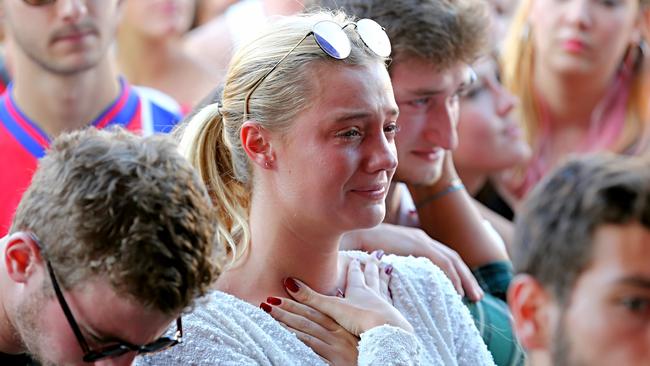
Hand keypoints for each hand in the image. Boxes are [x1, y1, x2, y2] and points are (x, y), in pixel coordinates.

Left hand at [261, 296, 358, 364]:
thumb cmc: (361, 359)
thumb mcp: (348, 342)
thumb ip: (334, 331)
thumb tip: (317, 318)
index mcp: (342, 329)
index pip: (314, 312)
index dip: (296, 303)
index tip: (278, 295)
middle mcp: (339, 336)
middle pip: (308, 319)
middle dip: (286, 309)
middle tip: (267, 302)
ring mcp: (336, 349)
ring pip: (306, 331)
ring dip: (285, 322)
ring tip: (268, 314)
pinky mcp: (334, 363)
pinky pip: (310, 350)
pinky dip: (296, 341)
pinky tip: (282, 337)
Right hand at [279, 255, 412, 336]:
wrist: (386, 330)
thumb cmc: (361, 317)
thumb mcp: (332, 306)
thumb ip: (311, 297)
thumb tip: (288, 281)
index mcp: (358, 289)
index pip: (355, 274)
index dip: (354, 266)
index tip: (356, 257)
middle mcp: (372, 294)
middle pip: (371, 276)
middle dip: (371, 266)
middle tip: (376, 255)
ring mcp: (384, 305)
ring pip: (383, 286)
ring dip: (384, 276)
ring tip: (388, 268)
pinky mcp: (392, 317)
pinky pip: (391, 302)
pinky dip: (391, 295)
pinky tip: (393, 297)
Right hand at [342, 224, 483, 300]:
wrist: (354, 236)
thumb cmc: (363, 249)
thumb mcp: (384, 257)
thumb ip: (395, 265)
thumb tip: (397, 279)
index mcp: (416, 239)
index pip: (443, 256)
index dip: (455, 273)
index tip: (462, 289)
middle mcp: (422, 237)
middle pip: (452, 258)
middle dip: (466, 277)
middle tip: (476, 296)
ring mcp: (421, 239)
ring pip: (452, 261)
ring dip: (464, 279)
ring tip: (472, 297)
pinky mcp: (418, 244)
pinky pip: (442, 263)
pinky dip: (451, 276)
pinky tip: (456, 290)